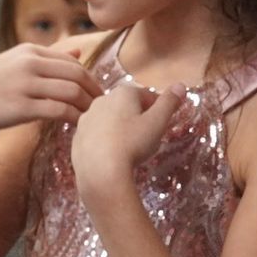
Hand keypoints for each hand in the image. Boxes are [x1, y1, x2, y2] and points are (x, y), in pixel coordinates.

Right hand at [0, 42, 101, 135]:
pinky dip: (75, 118)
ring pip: (72, 92)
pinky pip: (60, 110)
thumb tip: (77, 53)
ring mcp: (26, 84)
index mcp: (30, 50)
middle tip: (103, 109)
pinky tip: (78, 127)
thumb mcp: (15, 63)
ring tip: (93, 119)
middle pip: (77, 75)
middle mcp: (30, 63)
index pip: (73, 62)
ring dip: (88, 107)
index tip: (96, 94)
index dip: (90, 79)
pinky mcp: (23, 106)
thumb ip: (47, 58)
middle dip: (94, 93)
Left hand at [71, 80, 184, 194]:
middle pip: (126, 106)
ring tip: (129, 148)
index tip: (162, 122)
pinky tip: (112, 156)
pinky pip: (96, 136)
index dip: (157, 108)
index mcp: (122, 93)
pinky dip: (105, 142)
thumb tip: (180, 85)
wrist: (99, 171)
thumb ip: (169, 103)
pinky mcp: (76, 138)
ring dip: (120, 129)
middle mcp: (101, 100)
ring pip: (109, 120)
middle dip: (137, 118)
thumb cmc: (133, 143)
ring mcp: (86, 119)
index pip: (146, 95)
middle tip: (147, 137)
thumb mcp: (157, 123)